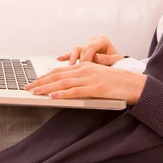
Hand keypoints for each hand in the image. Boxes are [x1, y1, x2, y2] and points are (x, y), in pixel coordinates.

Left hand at [25, 62, 146, 104]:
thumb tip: (65, 84)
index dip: (45, 76)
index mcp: (84, 66)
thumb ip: (82, 77)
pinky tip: (54, 97)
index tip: (33, 82)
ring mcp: (90, 79)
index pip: (59, 71)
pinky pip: (76, 91)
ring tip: (35, 92)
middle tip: (28, 87)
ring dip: (47, 88)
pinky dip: (63, 94)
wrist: (134, 83)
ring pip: (64, 83)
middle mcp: (85, 69)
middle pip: (58, 75)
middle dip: (41, 82)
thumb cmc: (116, 82)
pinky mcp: (96, 88)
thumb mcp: (96, 76)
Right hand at [58, 35, 123, 65]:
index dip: (88, 56)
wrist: (119, 65)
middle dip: (80, 60)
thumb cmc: (118, 63)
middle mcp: (94, 41)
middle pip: (83, 48)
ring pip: (76, 50)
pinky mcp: (83, 52)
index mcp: (102, 40)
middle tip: (79, 70)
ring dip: (72, 59)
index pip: (92, 46)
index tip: (87, 66)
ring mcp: (87, 46)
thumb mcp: (117, 60)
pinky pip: (73, 54)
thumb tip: (97, 57)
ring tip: (69, 67)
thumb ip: (108, 59)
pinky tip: (59, 59)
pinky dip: (66, 56)